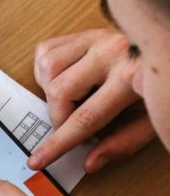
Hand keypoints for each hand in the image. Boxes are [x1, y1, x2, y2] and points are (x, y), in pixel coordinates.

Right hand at [29, 29, 154, 172]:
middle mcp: (110, 52)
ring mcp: (95, 38)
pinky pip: (45, 52)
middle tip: (67, 125)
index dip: (59, 144)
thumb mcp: (151, 119)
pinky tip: (65, 78)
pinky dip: (47, 71)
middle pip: (60, 92)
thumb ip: (123, 142)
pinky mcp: (83, 33)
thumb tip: (90, 163)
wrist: (167, 50)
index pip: (85, 118)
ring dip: (50, 91)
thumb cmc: (160, 86)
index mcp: (130, 76)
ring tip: (70, 98)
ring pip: (48, 69)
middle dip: (57, 117)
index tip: (39, 160)